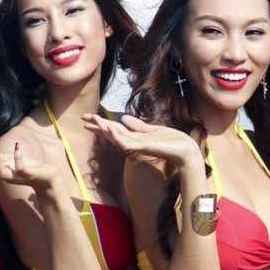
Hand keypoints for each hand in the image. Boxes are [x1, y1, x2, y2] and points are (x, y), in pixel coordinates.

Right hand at [0, 142, 61, 189]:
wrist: (47, 179)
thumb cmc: (29, 169)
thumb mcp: (10, 160)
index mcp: (2, 173)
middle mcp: (8, 177)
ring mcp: (18, 177)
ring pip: (2, 174)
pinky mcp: (29, 175)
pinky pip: (21, 168)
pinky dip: (18, 158)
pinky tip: (17, 147)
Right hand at [84, 113, 201, 168]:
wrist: (186, 151)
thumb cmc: (172, 142)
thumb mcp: (153, 130)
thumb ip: (138, 126)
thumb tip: (124, 118)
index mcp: (136, 137)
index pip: (115, 129)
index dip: (102, 123)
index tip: (89, 118)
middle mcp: (134, 142)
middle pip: (111, 133)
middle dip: (98, 126)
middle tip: (83, 119)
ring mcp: (138, 146)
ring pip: (116, 137)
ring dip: (104, 128)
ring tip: (93, 119)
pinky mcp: (144, 148)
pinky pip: (127, 143)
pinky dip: (118, 136)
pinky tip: (110, 129)